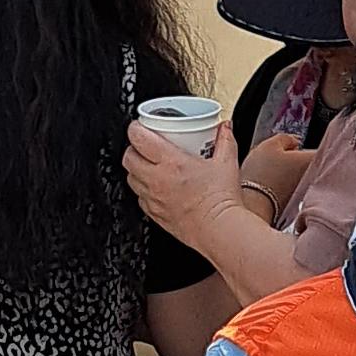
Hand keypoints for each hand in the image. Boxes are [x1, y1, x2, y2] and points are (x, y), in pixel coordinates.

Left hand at [122, 116, 249, 249]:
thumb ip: (225, 140)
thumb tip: (224, 127)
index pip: (139, 138)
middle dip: (134, 148)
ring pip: (131, 178)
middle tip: (146, 145)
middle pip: (129, 157)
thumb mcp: (226, 163)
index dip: (135, 128)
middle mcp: (156, 180)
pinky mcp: (154, 213)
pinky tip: (156, 187)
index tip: (141, 126)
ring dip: (136, 169)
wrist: (219, 229)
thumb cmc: (221, 200)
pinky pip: (140, 198)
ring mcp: (153, 198)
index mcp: (171, 162)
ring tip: (150, 165)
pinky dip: (144, 190)